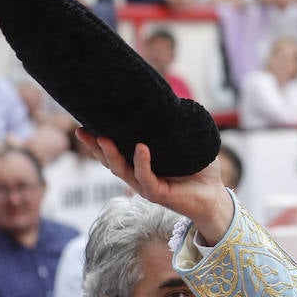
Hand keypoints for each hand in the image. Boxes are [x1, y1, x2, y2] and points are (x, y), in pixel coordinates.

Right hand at [75, 131, 234, 242]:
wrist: (215, 195)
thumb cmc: (200, 170)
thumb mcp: (186, 144)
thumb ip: (176, 127)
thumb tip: (170, 101)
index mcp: (141, 164)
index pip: (115, 151)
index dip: (99, 140)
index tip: (84, 124)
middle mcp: (139, 176)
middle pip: (110, 162)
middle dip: (94, 147)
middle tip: (81, 130)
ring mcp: (146, 186)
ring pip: (122, 171)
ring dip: (111, 155)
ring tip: (103, 138)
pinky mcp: (158, 194)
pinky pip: (146, 178)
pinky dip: (142, 162)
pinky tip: (140, 148)